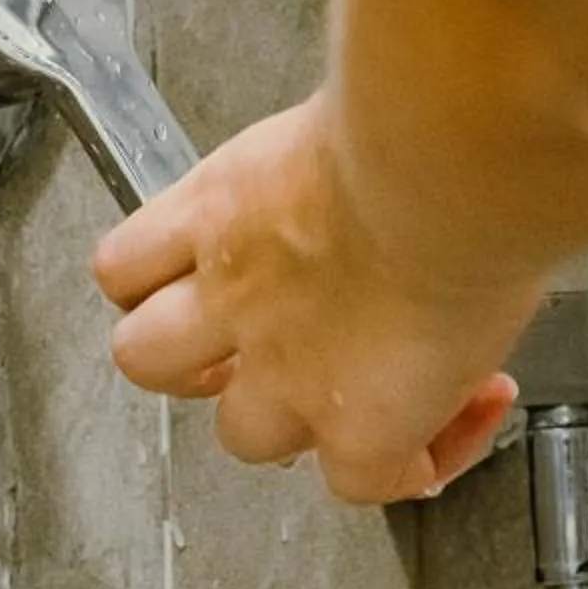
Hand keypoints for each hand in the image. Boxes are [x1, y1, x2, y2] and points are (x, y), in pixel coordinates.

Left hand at [91, 91, 533, 504]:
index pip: (130, 264)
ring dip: (297, 421)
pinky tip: (457, 418)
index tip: (207, 280)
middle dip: (199, 366)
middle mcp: (236, 291)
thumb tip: (381, 125)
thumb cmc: (419, 103)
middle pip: (147, 359)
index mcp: (223, 202)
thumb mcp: (352, 104)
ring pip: (241, 436)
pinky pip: (366, 485)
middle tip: (265, 350)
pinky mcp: (358, 429)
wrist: (454, 154)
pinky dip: (410, 464)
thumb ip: (342, 141)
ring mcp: (288, 371)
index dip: (160, 285)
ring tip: (363, 395)